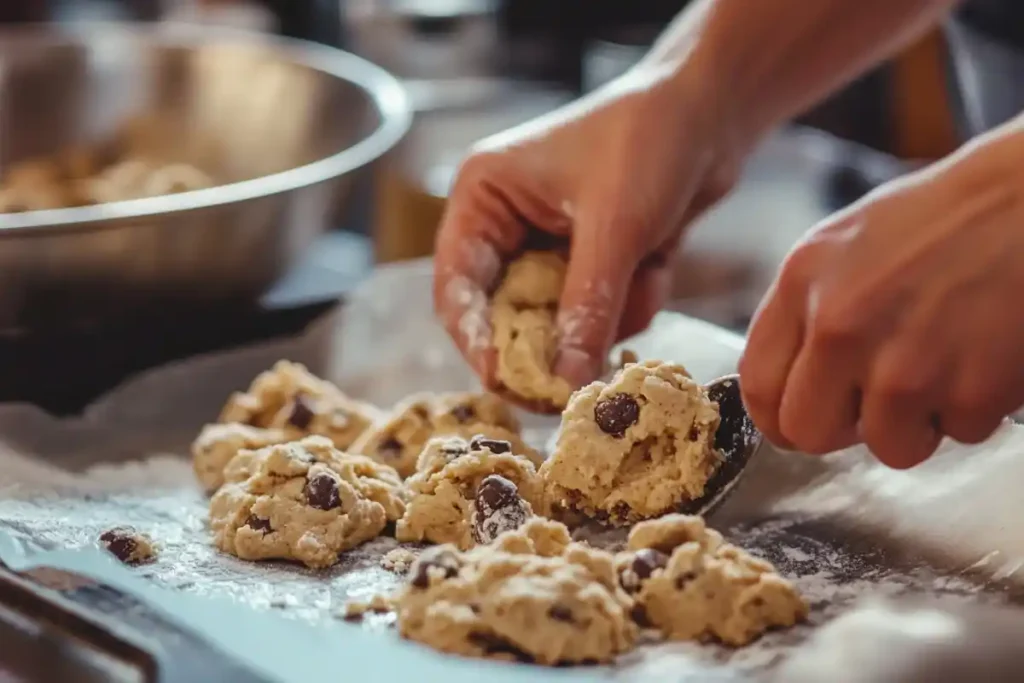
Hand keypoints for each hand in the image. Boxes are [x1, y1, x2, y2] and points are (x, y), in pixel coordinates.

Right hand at [433, 64, 741, 390]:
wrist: (713, 114)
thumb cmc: (649, 142)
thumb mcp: (615, 227)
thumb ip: (586, 307)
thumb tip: (566, 381)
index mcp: (485, 198)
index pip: (457, 284)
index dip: (475, 337)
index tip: (503, 377)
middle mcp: (507, 226)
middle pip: (503, 315)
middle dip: (551, 340)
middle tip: (575, 383)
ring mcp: (549, 247)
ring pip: (558, 323)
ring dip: (606, 315)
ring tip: (646, 272)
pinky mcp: (589, 264)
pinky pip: (596, 314)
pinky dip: (630, 302)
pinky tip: (659, 265)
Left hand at [740, 123, 1023, 466]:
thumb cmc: (940, 220)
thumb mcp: (842, 246)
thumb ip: (804, 313)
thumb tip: (787, 388)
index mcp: (803, 283)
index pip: (757, 387)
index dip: (779, 417)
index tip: (799, 421)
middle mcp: (841, 325)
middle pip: (808, 433)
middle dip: (842, 429)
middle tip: (874, 403)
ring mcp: (905, 362)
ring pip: (888, 447)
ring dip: (916, 423)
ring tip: (939, 368)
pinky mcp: (970, 388)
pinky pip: (958, 434)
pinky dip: (974, 408)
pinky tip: (981, 356)